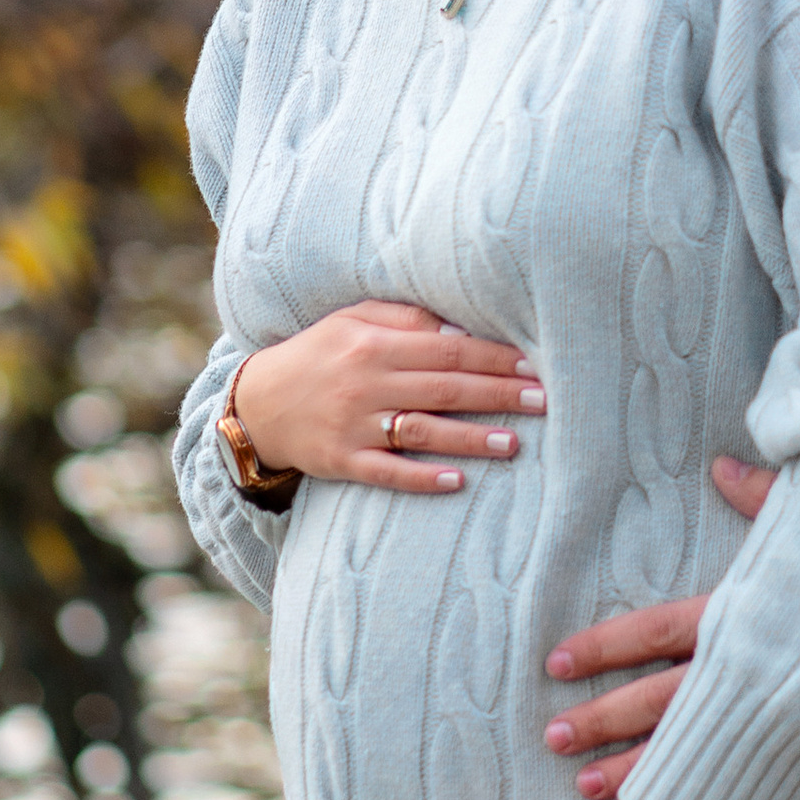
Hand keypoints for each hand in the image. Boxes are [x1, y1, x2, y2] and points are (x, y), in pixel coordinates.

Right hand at [232, 301, 541, 494]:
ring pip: (422, 431)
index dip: (493, 357)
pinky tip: (457, 482)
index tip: (534, 364)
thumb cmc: (318, 354)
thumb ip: (405, 318)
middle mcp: (365, 382)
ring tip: (514, 443)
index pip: (447, 348)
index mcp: (373, 343)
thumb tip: (461, 327)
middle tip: (545, 401)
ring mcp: (352, 425)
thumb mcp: (352, 320)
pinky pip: (386, 472)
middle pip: (444, 388)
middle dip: (498, 394)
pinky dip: (422, 478)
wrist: (254, 402)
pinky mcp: (340, 461)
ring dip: (470, 438)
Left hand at [541, 459, 799, 797]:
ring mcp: (783, 713)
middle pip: (660, 696)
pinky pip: (747, 778)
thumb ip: (769, 497)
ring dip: (636, 768)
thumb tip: (723, 466)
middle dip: (601, 717)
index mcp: (748, 608)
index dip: (605, 644)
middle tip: (551, 734)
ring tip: (581, 783)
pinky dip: (705, 796)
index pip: (657, 628)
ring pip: (694, 745)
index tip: (556, 659)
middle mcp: (754, 664)